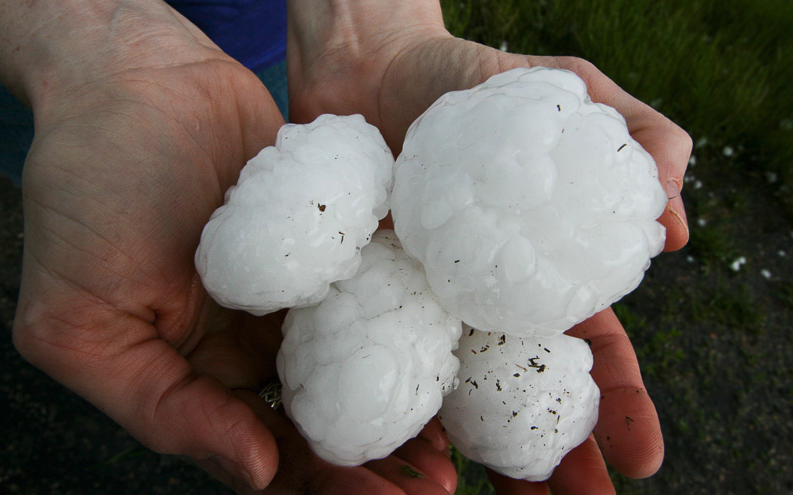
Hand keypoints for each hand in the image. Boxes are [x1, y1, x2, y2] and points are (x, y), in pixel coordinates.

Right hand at [7, 1, 455, 492]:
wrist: (138, 80)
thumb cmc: (90, 194)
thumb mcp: (81, 321)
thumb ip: (161, 407)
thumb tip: (254, 471)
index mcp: (200, 372)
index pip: (265, 449)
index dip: (320, 484)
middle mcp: (257, 341)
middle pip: (326, 417)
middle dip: (378, 458)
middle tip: (434, 483)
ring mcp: (303, 290)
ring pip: (363, 361)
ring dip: (405, 403)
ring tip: (453, 442)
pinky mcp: (337, 241)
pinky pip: (379, 287)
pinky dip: (411, 323)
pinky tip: (450, 352)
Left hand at [287, 1, 689, 492]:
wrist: (371, 64)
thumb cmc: (473, 76)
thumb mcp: (567, 90)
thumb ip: (636, 137)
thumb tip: (675, 226)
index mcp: (537, 269)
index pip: (589, 350)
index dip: (616, 403)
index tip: (641, 457)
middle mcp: (481, 302)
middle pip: (523, 394)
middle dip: (554, 457)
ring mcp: (420, 305)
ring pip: (453, 399)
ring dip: (477, 458)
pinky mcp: (359, 297)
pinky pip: (375, 364)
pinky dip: (392, 416)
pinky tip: (405, 458)